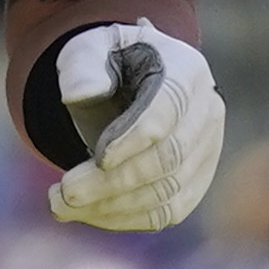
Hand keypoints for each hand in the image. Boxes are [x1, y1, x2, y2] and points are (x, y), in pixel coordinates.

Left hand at [46, 23, 223, 233]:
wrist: (128, 86)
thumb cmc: (108, 65)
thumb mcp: (88, 50)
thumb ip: (82, 66)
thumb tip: (81, 93)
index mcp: (187, 70)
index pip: (168, 109)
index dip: (135, 137)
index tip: (98, 158)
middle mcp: (208, 111)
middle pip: (169, 158)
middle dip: (114, 181)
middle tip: (65, 192)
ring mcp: (207, 151)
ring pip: (167, 193)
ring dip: (112, 206)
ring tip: (60, 205)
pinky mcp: (195, 183)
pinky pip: (166, 213)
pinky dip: (125, 219)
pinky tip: (87, 213)